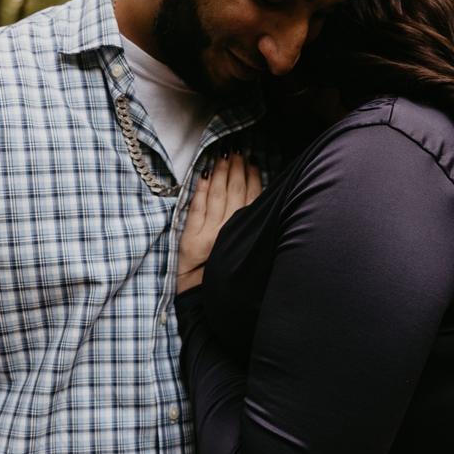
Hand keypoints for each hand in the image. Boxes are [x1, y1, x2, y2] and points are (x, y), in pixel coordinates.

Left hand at [178, 153, 261, 292]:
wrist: (204, 302)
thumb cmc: (229, 280)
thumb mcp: (249, 258)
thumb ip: (254, 231)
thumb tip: (263, 206)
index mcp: (247, 236)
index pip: (253, 199)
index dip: (254, 178)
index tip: (253, 162)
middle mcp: (230, 232)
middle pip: (236, 192)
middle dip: (237, 169)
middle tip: (238, 151)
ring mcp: (209, 234)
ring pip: (218, 195)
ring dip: (221, 173)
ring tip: (224, 155)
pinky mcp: (190, 238)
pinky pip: (197, 207)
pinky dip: (201, 190)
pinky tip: (204, 175)